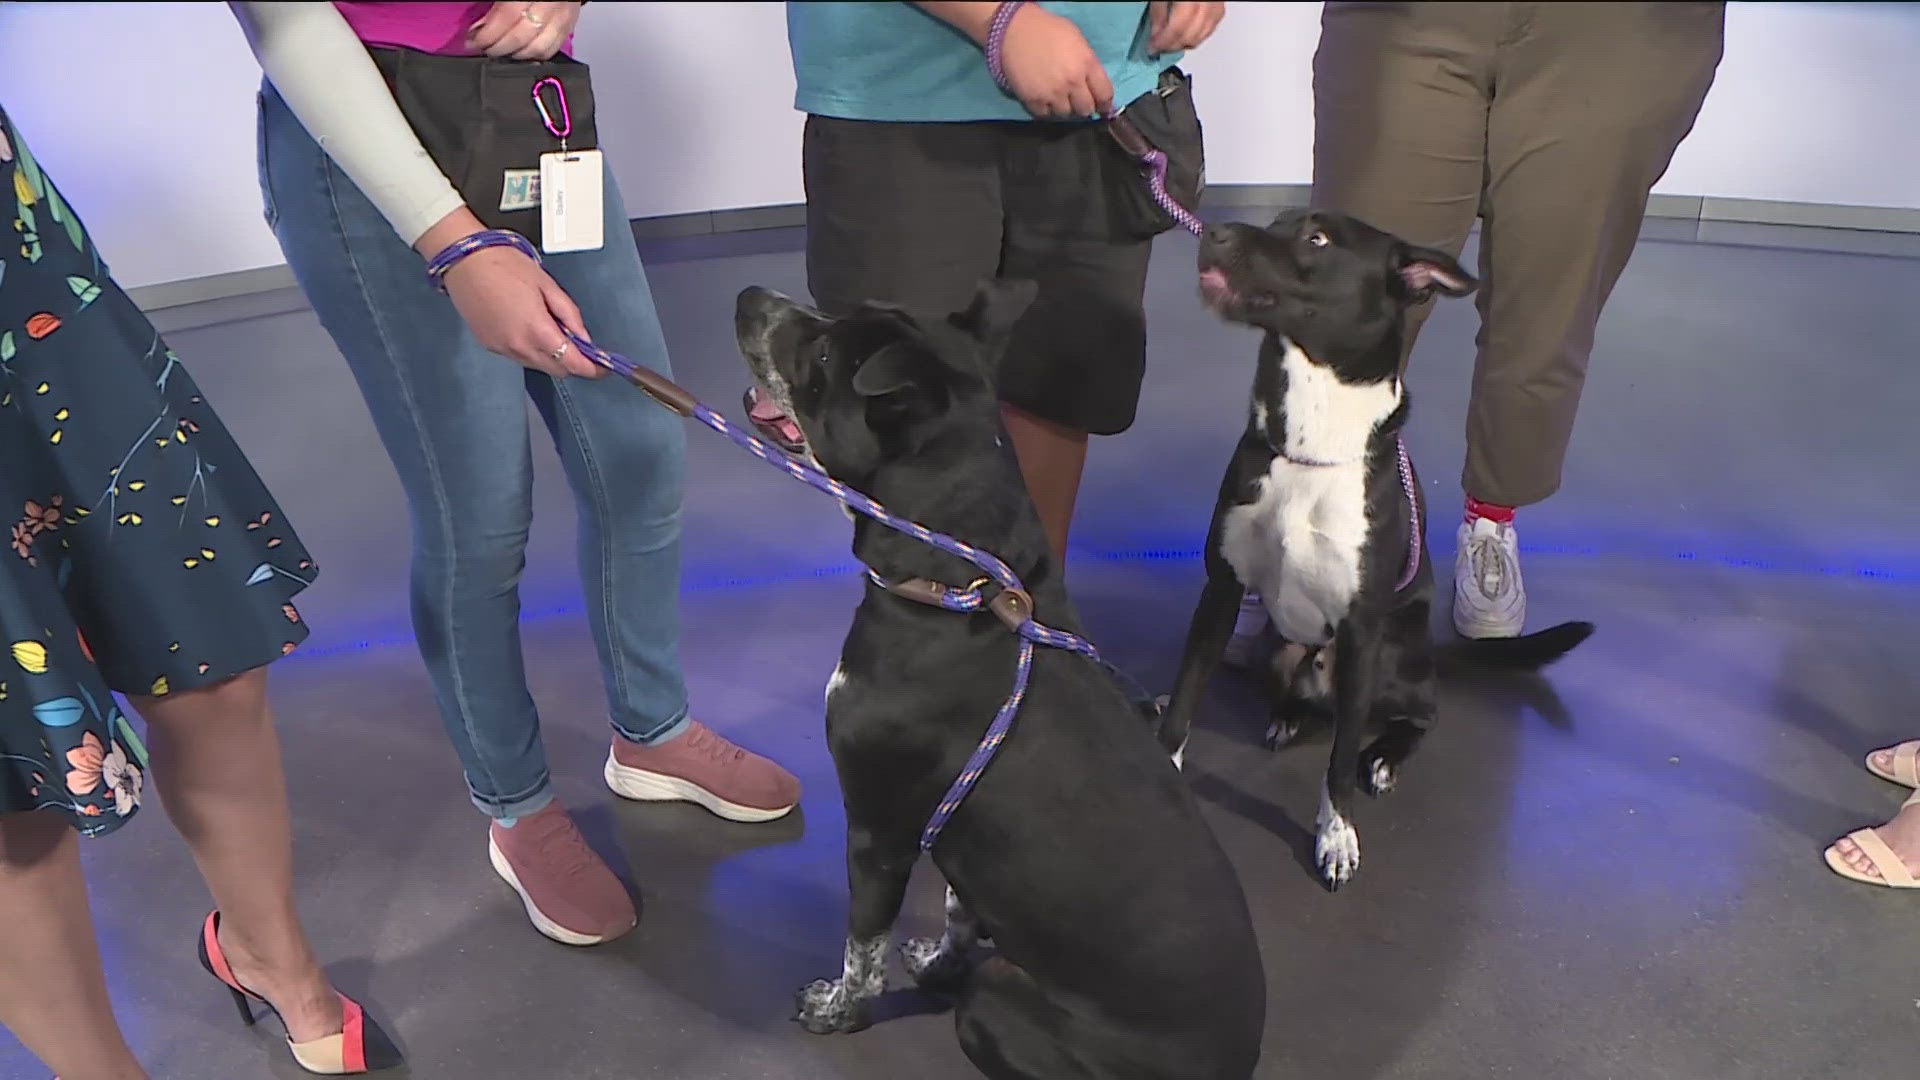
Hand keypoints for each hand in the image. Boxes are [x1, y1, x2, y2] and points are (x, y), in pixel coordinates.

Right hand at [416, 210, 602, 378]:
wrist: (464, 260)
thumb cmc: (505, 265)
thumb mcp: (547, 285)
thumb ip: (569, 314)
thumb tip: (585, 338)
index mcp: (537, 331)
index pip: (572, 363)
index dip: (591, 369)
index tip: (602, 368)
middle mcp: (519, 347)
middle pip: (556, 370)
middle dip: (573, 363)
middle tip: (581, 346)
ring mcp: (502, 349)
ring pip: (537, 365)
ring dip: (551, 357)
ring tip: (553, 330)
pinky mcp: (489, 345)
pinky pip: (519, 357)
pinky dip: (531, 350)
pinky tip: (530, 329)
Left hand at [466, 1, 581, 60]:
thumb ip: (497, 7)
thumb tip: (481, 28)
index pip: (507, 16)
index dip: (488, 33)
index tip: (473, 40)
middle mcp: (549, 5)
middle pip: (521, 37)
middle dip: (498, 47)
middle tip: (485, 49)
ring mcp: (562, 18)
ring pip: (537, 48)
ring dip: (515, 55)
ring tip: (502, 51)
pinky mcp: (569, 27)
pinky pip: (550, 50)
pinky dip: (533, 56)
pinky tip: (520, 52)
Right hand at [999, 5, 1113, 118]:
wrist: (1014, 30)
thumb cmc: (1048, 30)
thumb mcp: (1078, 41)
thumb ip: (1088, 65)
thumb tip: (1094, 86)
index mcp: (1087, 64)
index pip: (1105, 95)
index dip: (1105, 104)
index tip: (1102, 108)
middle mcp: (1072, 82)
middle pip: (1086, 109)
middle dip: (1084, 106)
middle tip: (1077, 100)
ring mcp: (1052, 93)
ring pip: (1066, 114)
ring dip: (1064, 108)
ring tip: (1058, 97)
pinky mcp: (1033, 100)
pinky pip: (1045, 115)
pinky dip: (1046, 110)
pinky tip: (1044, 98)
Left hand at [1148, 1, 1225, 53]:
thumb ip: (1158, 13)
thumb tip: (1156, 33)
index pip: (1178, 28)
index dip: (1164, 42)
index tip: (1153, 48)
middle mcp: (1206, 1)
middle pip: (1191, 34)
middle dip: (1173, 45)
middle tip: (1160, 48)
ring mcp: (1216, 3)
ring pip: (1203, 34)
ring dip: (1185, 43)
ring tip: (1172, 43)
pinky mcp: (1220, 4)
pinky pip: (1211, 27)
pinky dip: (1198, 35)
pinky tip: (1187, 35)